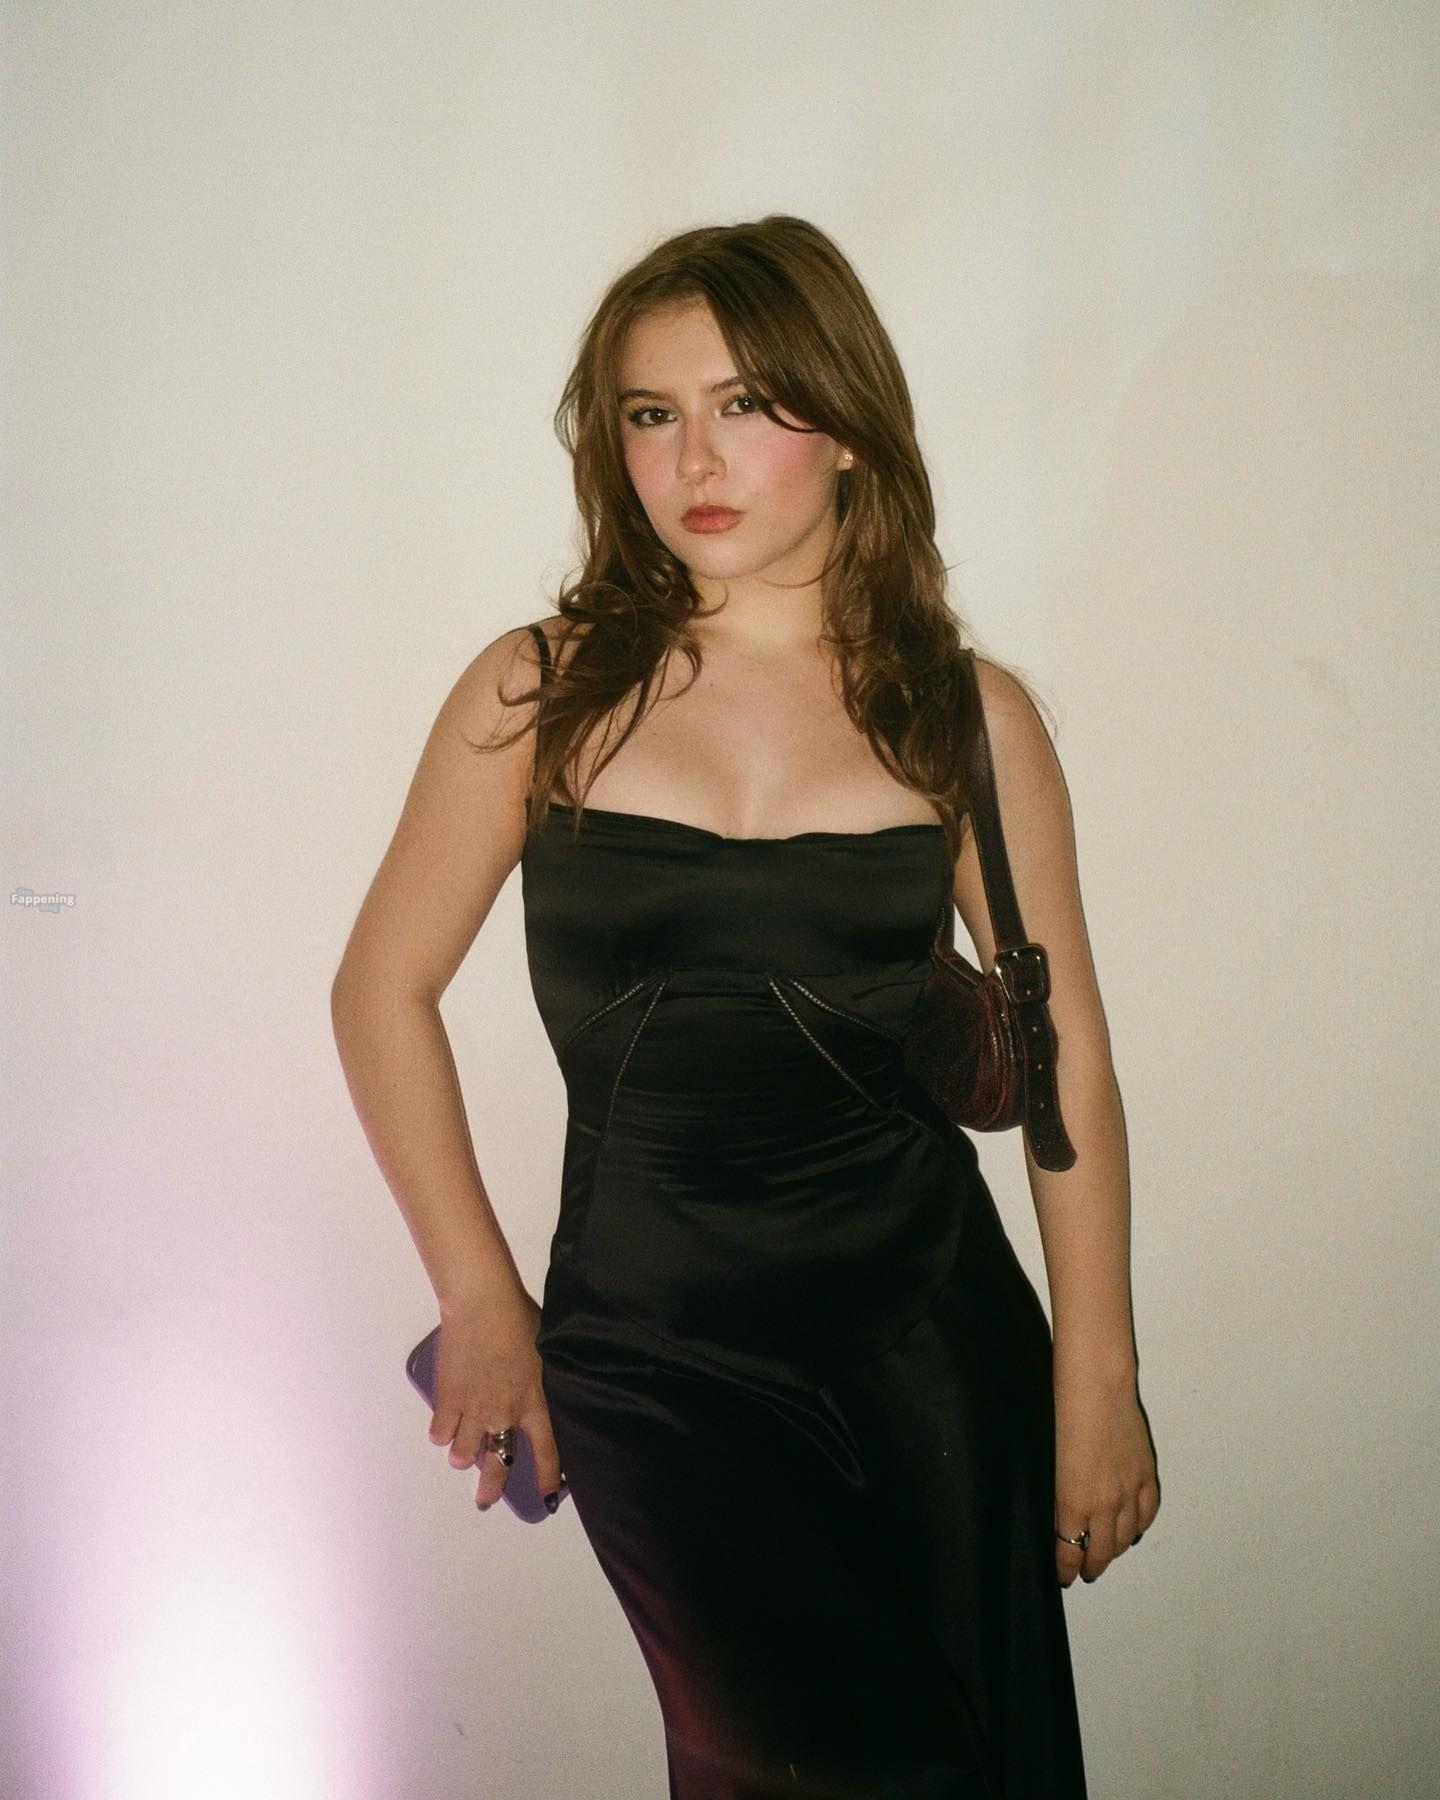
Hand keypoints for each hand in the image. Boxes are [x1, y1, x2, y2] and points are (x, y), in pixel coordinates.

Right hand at [426, 1287, 564, 1510]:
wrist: (483, 1306)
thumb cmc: (521, 1317)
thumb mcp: (546, 1351)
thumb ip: (543, 1377)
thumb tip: (541, 1385)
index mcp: (534, 1402)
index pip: (547, 1451)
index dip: (546, 1478)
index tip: (548, 1499)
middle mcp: (504, 1415)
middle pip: (498, 1464)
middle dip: (491, 1486)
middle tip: (485, 1497)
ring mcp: (473, 1410)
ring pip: (462, 1454)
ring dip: (462, 1456)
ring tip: (462, 1453)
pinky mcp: (447, 1399)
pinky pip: (439, 1433)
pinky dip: (441, 1433)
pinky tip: (445, 1426)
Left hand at [1052, 1370, 1159, 1585]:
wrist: (1096, 1383)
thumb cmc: (1062, 1412)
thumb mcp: (1048, 1461)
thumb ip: (1056, 1495)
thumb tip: (1058, 1519)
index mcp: (1074, 1501)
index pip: (1070, 1551)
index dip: (1066, 1568)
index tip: (1063, 1575)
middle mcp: (1106, 1503)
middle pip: (1101, 1551)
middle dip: (1091, 1565)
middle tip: (1083, 1571)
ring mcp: (1130, 1489)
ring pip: (1126, 1537)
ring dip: (1115, 1550)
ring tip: (1105, 1555)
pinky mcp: (1146, 1473)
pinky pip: (1147, 1513)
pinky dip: (1139, 1526)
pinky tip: (1132, 1531)